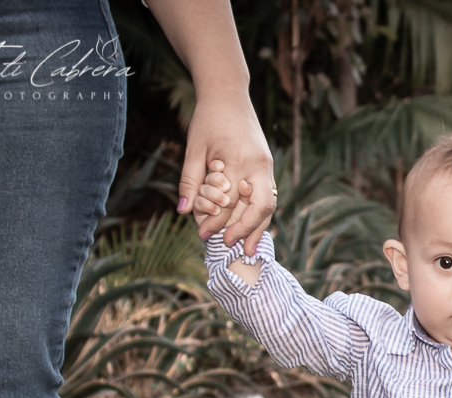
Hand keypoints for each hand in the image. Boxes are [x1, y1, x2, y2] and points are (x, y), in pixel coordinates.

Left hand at [177, 93, 275, 255]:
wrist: (228, 95)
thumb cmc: (208, 118)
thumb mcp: (194, 148)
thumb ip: (190, 181)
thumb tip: (183, 211)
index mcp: (238, 159)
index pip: (229, 201)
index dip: (216, 221)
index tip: (202, 235)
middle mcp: (258, 165)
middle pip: (258, 208)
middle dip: (244, 231)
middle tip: (229, 247)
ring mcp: (267, 166)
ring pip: (268, 205)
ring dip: (258, 228)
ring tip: (247, 250)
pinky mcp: (267, 166)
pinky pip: (267, 196)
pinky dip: (259, 214)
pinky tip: (252, 228)